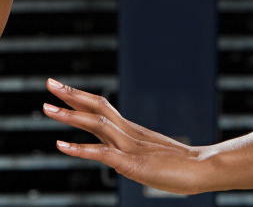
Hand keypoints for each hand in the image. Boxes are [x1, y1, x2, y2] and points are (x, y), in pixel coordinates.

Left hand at [43, 79, 216, 194]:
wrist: (206, 169)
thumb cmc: (182, 167)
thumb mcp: (151, 158)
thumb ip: (133, 154)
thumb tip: (118, 159)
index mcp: (131, 131)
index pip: (101, 107)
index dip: (79, 97)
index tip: (60, 88)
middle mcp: (128, 133)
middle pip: (96, 106)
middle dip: (70, 95)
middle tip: (49, 83)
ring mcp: (130, 146)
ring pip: (96, 124)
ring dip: (70, 116)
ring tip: (46, 108)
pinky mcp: (132, 163)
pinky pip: (102, 153)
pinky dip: (80, 148)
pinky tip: (61, 145)